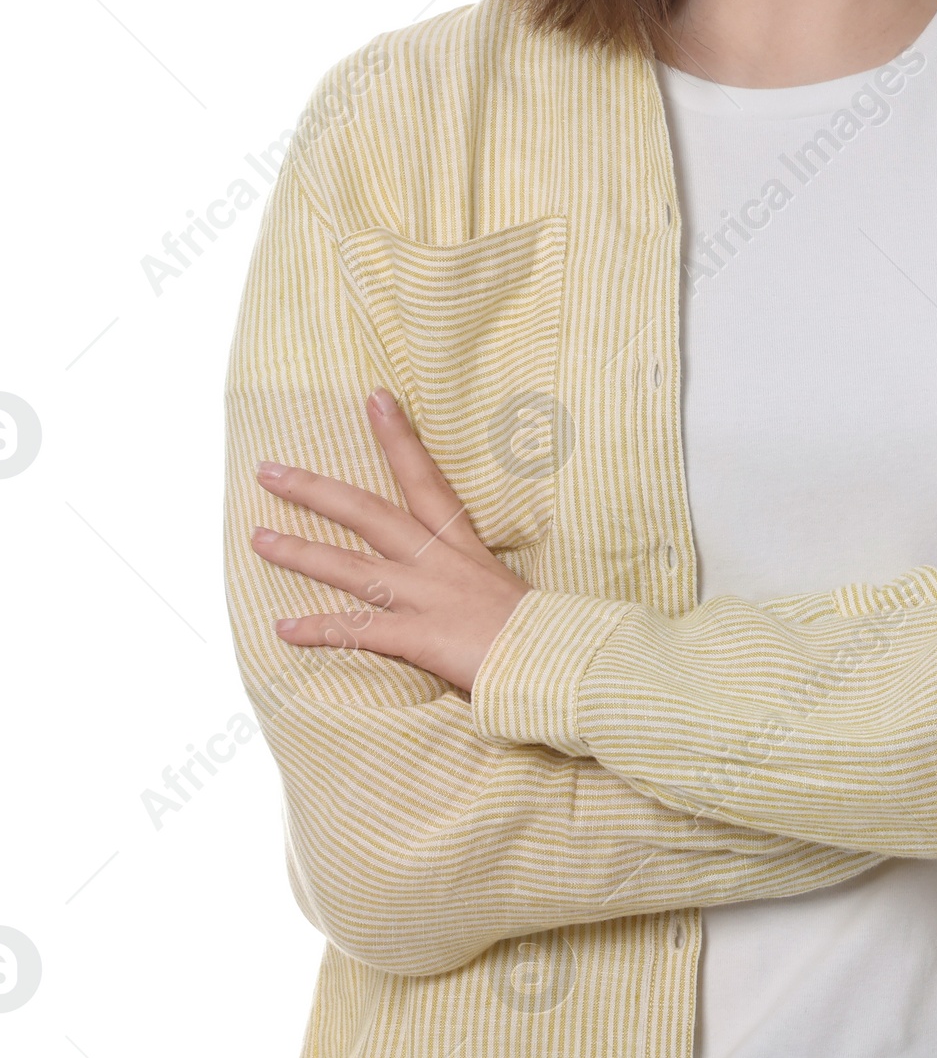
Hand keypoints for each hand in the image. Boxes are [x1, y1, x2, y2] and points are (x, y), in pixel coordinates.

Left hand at [250, 388, 531, 691]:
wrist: (557, 660)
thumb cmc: (536, 631)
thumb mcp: (500, 587)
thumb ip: (466, 577)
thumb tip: (445, 576)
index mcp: (460, 543)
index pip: (424, 476)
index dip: (398, 436)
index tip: (374, 397)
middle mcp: (437, 561)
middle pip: (367, 512)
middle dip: (315, 489)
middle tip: (269, 470)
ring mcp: (426, 596)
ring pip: (350, 566)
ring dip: (300, 551)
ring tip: (258, 539)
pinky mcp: (420, 635)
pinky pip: (358, 630)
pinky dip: (318, 629)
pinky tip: (283, 629)